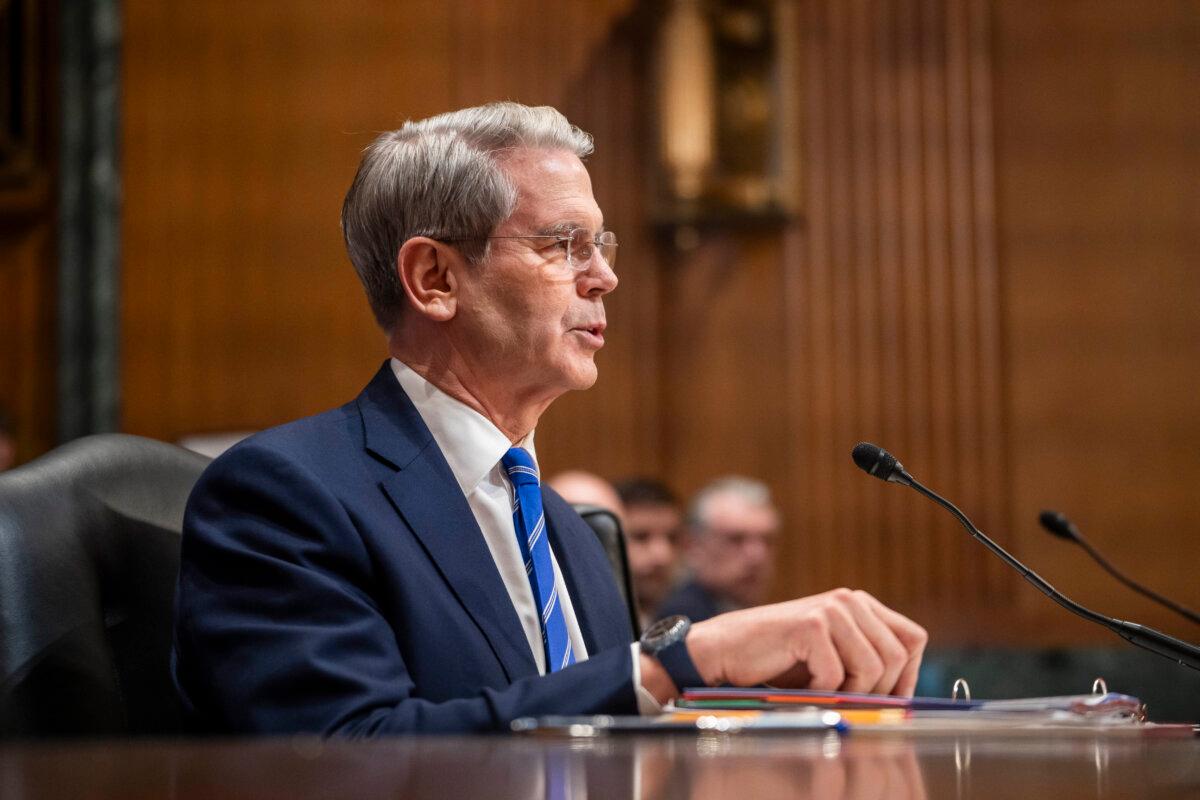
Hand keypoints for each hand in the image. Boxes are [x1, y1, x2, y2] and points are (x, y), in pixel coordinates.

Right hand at [682, 588, 926, 696]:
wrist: (726, 651)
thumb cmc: (779, 662)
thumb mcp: (833, 659)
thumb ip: (867, 662)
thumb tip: (905, 696)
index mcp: (860, 604)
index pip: (913, 638)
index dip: (908, 675)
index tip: (887, 699)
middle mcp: (849, 600)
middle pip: (898, 656)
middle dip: (878, 690)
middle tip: (848, 702)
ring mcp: (831, 609)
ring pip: (873, 668)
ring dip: (849, 693)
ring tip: (822, 694)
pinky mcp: (811, 625)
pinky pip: (836, 676)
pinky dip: (820, 693)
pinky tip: (800, 688)